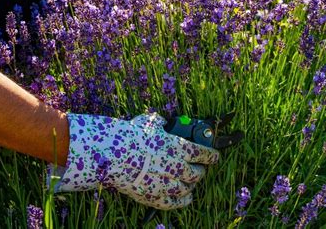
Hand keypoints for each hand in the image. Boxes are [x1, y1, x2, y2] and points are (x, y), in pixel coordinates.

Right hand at [49, 113, 219, 209]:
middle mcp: (177, 167)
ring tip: (190, 181)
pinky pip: (174, 203)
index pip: (205, 154)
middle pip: (198, 174)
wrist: (111, 154)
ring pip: (187, 189)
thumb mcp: (149, 122)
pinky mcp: (154, 197)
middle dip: (201, 171)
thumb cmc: (130, 135)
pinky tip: (185, 197)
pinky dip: (183, 201)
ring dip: (191, 185)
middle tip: (199, 168)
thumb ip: (160, 123)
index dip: (212, 155)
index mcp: (179, 147)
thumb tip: (161, 122)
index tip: (214, 156)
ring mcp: (166, 184)